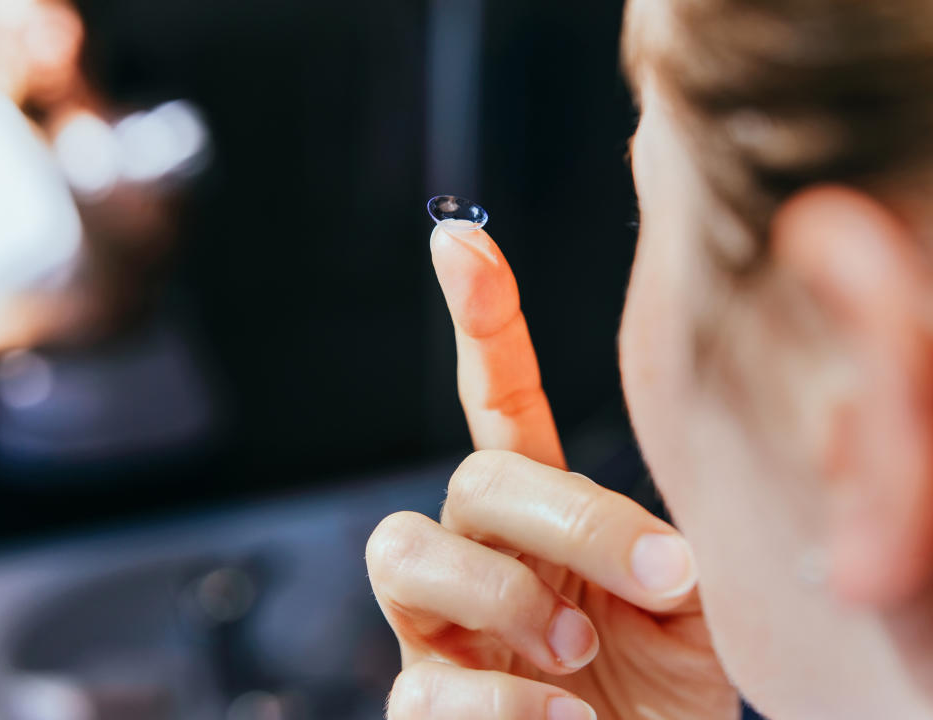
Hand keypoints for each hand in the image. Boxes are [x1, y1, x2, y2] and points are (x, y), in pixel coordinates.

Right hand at [367, 222, 738, 718]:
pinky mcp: (424, 697)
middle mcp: (474, 545)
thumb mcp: (692, 606)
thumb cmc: (664, 680)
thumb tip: (677, 547)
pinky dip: (501, 704)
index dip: (479, 319)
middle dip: (563, 520)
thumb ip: (675, 554)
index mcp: (538, 507)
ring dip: (504, 598)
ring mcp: (437, 620)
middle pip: (472, 477)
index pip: (498, 399)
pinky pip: (422, 684)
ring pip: (401, 552)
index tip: (457, 238)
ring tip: (578, 656)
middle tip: (654, 579)